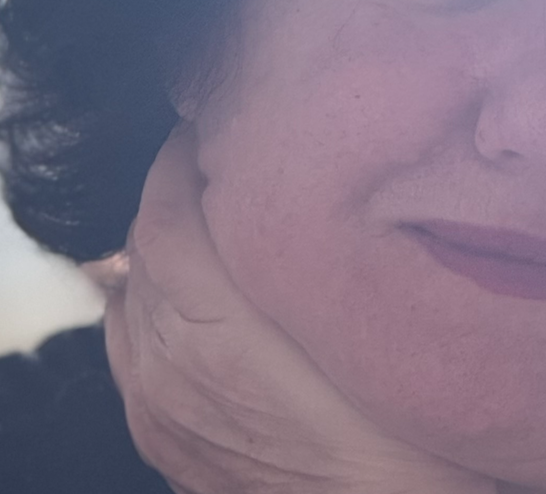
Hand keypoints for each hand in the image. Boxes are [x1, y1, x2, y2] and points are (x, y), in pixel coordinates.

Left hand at [103, 124, 497, 493]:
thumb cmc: (398, 436)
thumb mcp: (369, 331)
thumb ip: (311, 260)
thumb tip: (280, 196)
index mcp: (214, 329)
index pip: (164, 214)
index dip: (181, 160)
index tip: (212, 128)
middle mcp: (169, 364)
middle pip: (142, 247)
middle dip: (175, 195)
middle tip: (226, 165)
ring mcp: (157, 405)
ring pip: (129, 296)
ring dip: (160, 250)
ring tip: (212, 225)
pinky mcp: (160, 436)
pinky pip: (128, 346)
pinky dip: (147, 304)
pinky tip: (184, 298)